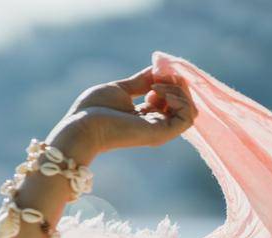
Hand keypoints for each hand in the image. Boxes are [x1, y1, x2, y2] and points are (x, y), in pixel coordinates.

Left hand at [53, 64, 197, 158]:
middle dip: (175, 83)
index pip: (170, 98)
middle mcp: (153, 124)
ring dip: (178, 90)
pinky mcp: (160, 133)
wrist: (82, 126)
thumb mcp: (120, 89)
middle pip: (183, 101)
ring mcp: (158, 130)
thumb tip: (158, 69)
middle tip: (156, 79)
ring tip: (154, 87)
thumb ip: (141, 81)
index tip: (155, 72)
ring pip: (189, 108)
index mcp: (143, 115)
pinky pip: (187, 117)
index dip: (169, 80)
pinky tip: (158, 93)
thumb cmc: (92, 110)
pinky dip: (180, 100)